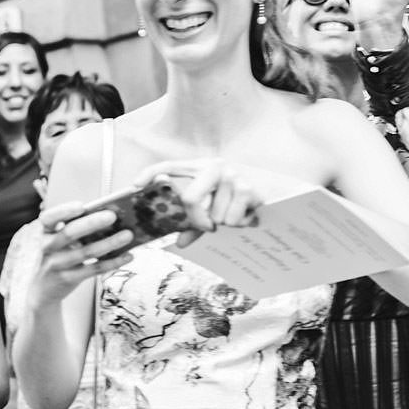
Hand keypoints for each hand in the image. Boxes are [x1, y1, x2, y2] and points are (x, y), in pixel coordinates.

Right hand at [28, 202, 135, 307]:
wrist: (41, 291)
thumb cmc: (55, 257)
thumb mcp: (55, 241)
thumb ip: (74, 229)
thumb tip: (107, 216)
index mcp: (44, 232)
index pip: (48, 218)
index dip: (64, 211)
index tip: (82, 206)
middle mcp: (48, 248)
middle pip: (70, 233)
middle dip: (92, 223)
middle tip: (112, 216)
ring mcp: (58, 265)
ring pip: (86, 252)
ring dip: (109, 242)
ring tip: (128, 235)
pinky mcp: (69, 279)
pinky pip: (95, 269)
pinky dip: (113, 262)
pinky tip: (127, 255)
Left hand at [139, 159, 261, 245]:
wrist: (273, 192)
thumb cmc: (234, 201)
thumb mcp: (211, 208)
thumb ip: (193, 223)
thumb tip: (180, 243)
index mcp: (200, 167)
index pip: (169, 165)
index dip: (150, 173)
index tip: (134, 186)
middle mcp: (214, 166)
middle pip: (190, 199)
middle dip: (197, 221)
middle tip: (209, 226)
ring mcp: (231, 175)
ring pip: (214, 215)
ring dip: (223, 222)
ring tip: (234, 214)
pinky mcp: (248, 188)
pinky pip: (231, 219)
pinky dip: (238, 224)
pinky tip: (246, 215)